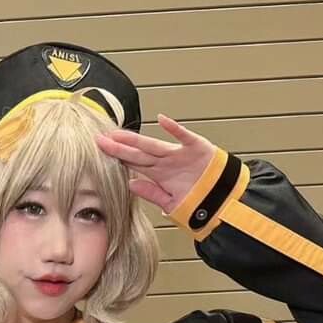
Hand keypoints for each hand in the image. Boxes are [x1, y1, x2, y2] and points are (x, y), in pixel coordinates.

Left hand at [95, 114, 216, 213]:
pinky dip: (175, 129)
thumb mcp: (170, 202)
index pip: (135, 164)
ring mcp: (180, 154)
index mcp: (159, 174)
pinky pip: (184, 137)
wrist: (222, 200)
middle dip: (120, 148)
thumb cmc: (197, 200)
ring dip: (137, 140)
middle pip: (138, 154)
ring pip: (154, 146)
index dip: (119, 157)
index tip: (101, 152)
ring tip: (119, 134)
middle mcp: (166, 162)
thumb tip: (130, 185)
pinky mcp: (196, 148)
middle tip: (101, 140)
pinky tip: (162, 120)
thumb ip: (151, 193)